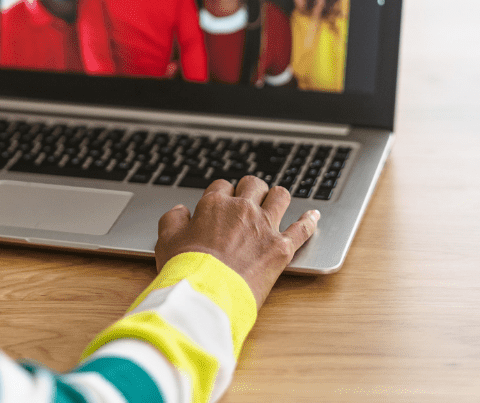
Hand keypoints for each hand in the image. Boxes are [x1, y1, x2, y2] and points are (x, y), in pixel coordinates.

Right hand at [156, 176, 318, 306]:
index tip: (222, 202)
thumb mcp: (166, 240)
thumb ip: (173, 219)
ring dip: (278, 196)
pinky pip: (302, 228)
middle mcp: (242, 209)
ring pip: (280, 196)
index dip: (222, 193)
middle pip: (253, 185)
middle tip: (249, 198)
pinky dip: (309, 220)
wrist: (207, 294)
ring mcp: (265, 226)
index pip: (222, 186)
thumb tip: (180, 211)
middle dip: (251, 189)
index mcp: (214, 205)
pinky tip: (313, 215)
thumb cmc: (185, 269)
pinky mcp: (282, 247)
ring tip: (277, 200)